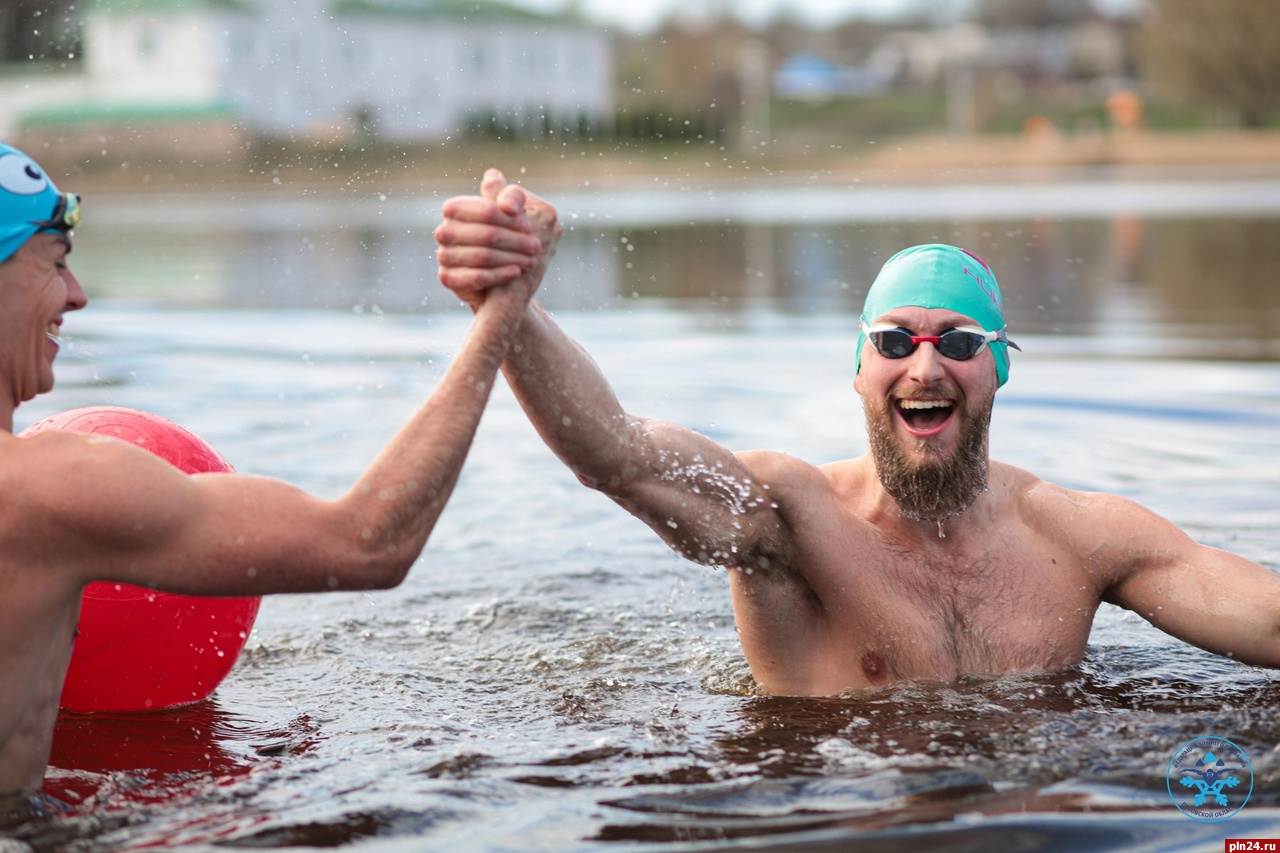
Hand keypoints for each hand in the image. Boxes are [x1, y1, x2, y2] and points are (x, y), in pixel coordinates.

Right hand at [435, 169, 560, 307]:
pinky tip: (516, 272)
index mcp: (456, 208)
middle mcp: (445, 230)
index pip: (486, 210)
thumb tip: (494, 177)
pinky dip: (499, 274)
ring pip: (482, 256)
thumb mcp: (518, 215)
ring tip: (531, 261)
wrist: (501, 280)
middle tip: (536, 246)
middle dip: (516, 241)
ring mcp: (445, 255)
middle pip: (486, 234)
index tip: (530, 226)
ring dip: (512, 258)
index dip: (510, 219)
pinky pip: (474, 277)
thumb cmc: (511, 239)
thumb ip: (510, 195)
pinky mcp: (449, 278)